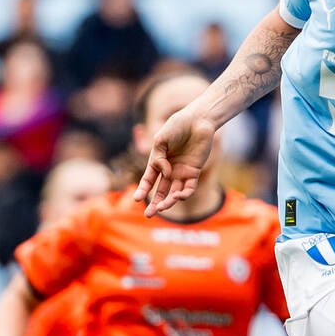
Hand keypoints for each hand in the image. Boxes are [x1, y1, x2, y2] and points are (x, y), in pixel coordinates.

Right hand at [135, 101, 216, 215]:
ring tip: (162, 207)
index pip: (148, 180)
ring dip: (168, 201)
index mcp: (158, 161)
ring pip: (174, 192)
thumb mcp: (161, 139)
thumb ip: (159, 157)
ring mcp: (182, 172)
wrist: (198, 120)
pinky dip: (184, 193)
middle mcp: (169, 170)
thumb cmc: (177, 126)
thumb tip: (165, 173)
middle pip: (161, 191)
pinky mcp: (194, 172)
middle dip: (155, 203)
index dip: (142, 190)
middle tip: (149, 214)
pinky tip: (178, 196)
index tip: (136, 199)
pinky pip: (189, 187)